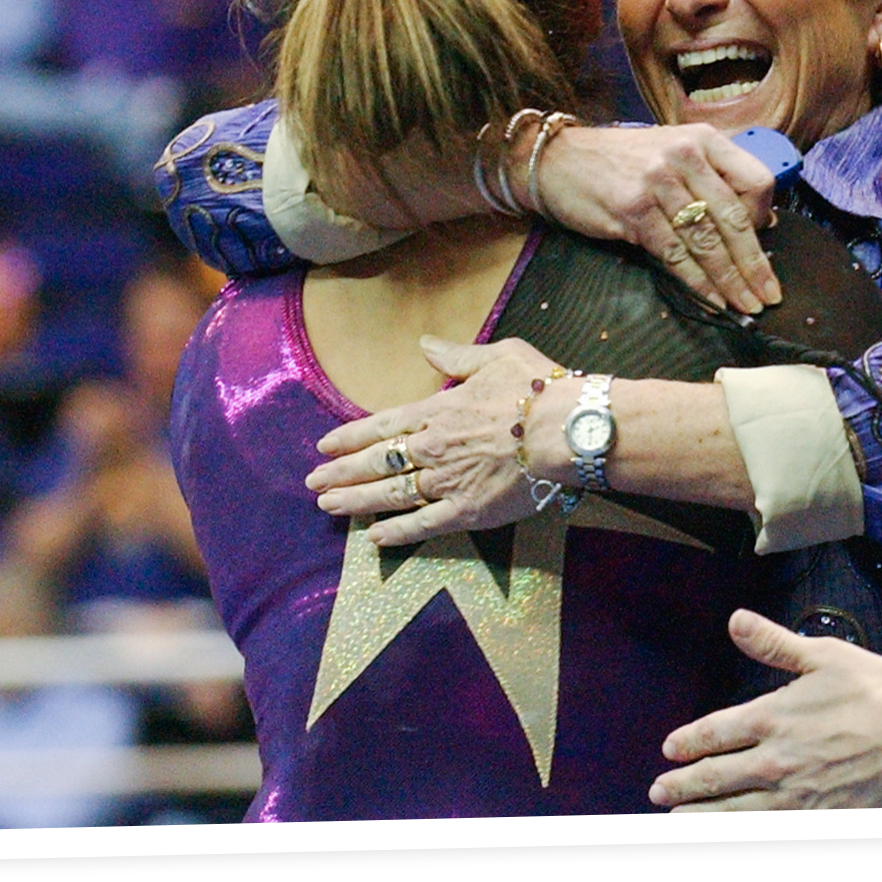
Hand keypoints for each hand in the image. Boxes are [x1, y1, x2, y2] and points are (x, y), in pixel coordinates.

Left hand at [307, 336, 568, 545]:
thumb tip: (426, 344)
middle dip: (342, 472)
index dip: (350, 436)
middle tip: (313, 482)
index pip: (382, 425)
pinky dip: (398, 532)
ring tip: (329, 506)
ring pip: (391, 494)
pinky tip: (374, 538)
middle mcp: (433, 447)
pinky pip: (424, 525)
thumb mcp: (497, 356)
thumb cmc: (538, 388)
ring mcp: (448, 481)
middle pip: (377, 462)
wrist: (567, 429)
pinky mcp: (469, 511)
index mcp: (438, 411)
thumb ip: (456, 355)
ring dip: (357, 501)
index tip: (324, 446)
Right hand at [529, 124, 780, 314]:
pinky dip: (697, 282)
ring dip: (730, 280)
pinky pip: (675, 253)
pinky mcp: (633, 209)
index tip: (764, 245)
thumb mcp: (672, 154)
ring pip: (707, 240)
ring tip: (745, 305)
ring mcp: (658, 182)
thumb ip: (711, 181)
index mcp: (703, 140)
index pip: (756, 181)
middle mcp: (685, 156)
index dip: (763, 219)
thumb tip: (760, 222)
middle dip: (755, 264)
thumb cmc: (620, 162)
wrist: (558, 160)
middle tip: (768, 295)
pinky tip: (712, 300)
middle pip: (734, 218)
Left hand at [649, 610, 881, 810]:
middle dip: (682, 786)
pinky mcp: (816, 819)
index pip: (714, 732)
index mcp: (772, 716)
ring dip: (701, 816)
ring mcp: (793, 797)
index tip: (670, 749)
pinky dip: (741, 833)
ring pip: (732, 812)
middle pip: (714, 777)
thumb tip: (736, 621)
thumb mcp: (823, 655)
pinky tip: (730, 834)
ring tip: (678, 821)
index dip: (687, 742)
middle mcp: (774, 760)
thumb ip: (774, 643)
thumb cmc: (879, 694)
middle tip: (659, 792)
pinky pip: (768, 832)